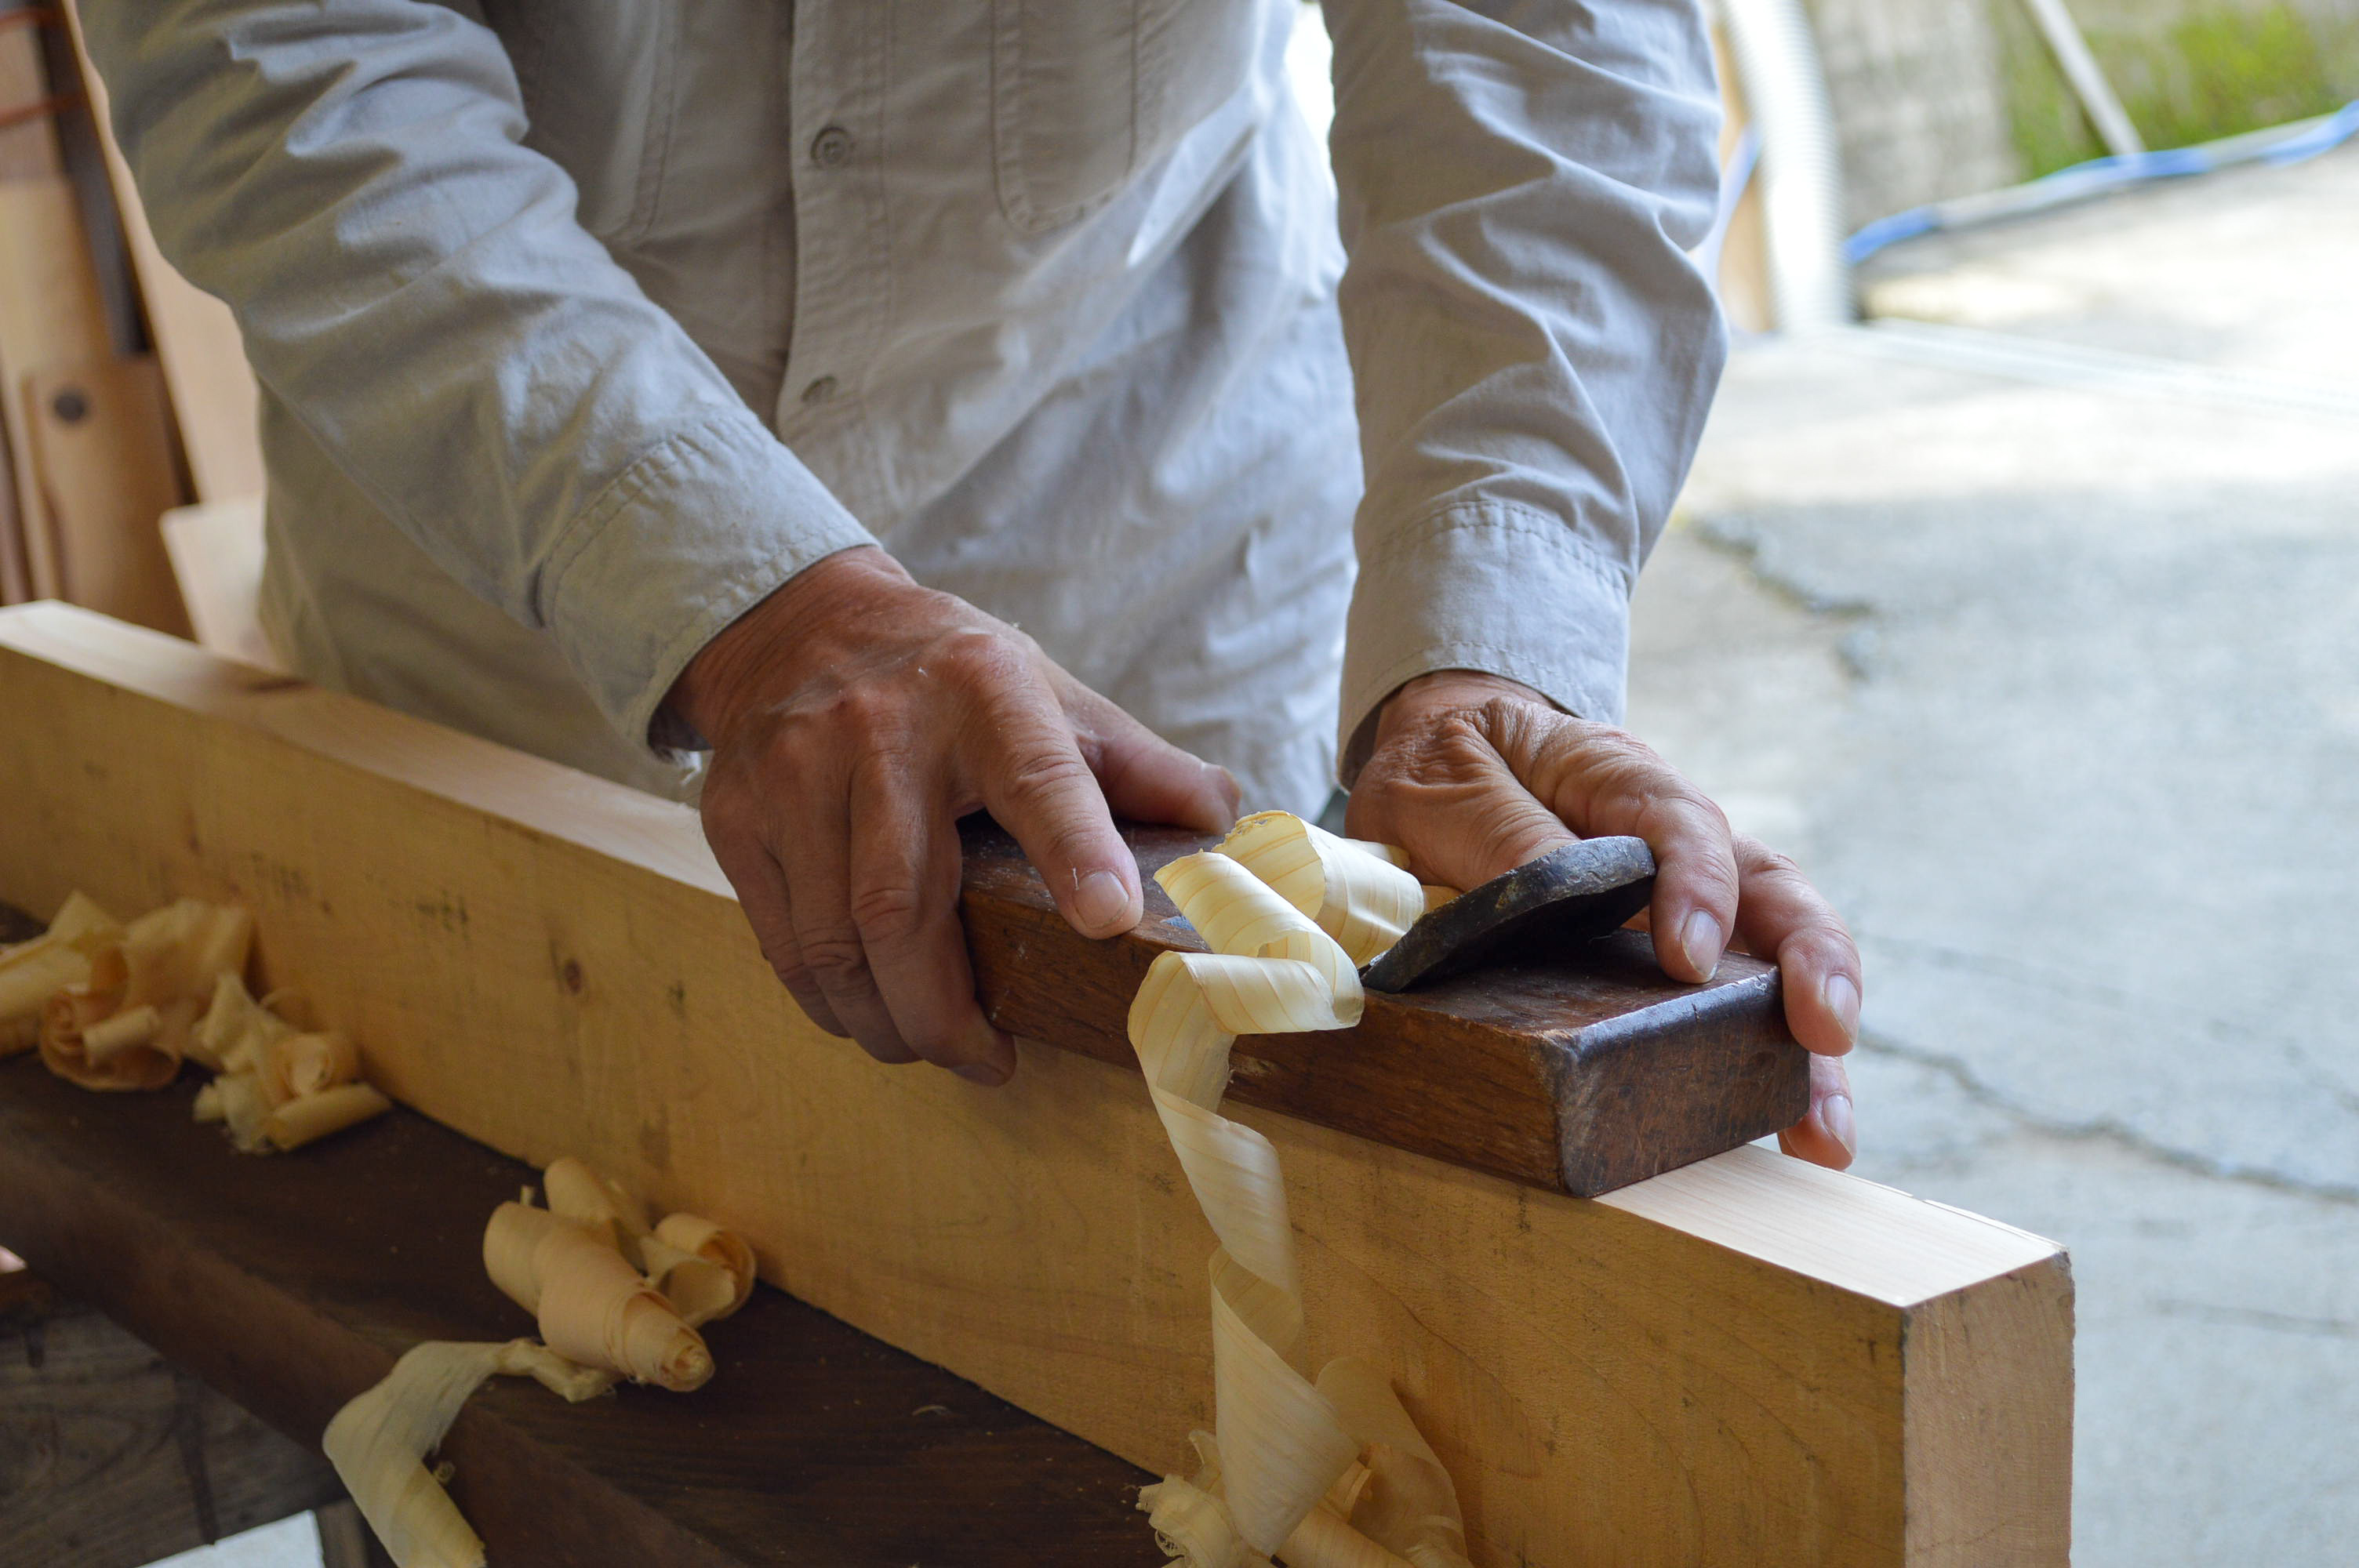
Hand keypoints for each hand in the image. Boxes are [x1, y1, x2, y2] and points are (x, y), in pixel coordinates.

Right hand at [670, 546, 1239, 1083]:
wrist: (803, 624)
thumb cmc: (955, 679)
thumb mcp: (1056, 695)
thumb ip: (1143, 767)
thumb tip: (1230, 830)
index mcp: (988, 693)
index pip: (1040, 776)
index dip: (1077, 850)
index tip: (1108, 920)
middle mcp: (881, 729)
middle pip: (904, 903)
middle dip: (943, 1012)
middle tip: (987, 1061)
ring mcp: (796, 772)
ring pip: (834, 939)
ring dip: (884, 1021)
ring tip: (928, 1047)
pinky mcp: (736, 814)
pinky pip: (781, 939)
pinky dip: (826, 998)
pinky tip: (865, 1013)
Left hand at [1346, 671, 1859, 1168]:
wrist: (1442, 755)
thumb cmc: (1446, 765)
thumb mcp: (1443, 782)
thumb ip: (1496, 828)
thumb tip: (1553, 891)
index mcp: (1616, 777)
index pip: (1681, 821)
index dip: (1699, 885)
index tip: (1690, 957)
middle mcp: (1675, 839)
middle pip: (1769, 888)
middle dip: (1810, 961)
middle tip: (1825, 1031)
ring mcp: (1684, 900)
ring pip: (1771, 961)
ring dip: (1805, 1046)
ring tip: (1823, 1130)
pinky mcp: (1668, 959)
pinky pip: (1731, 1009)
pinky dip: (1767, 1069)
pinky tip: (1790, 1133)